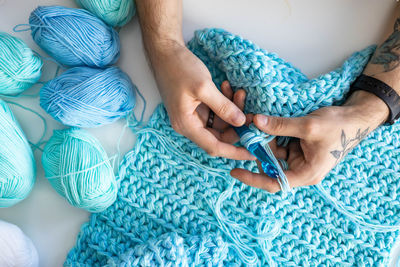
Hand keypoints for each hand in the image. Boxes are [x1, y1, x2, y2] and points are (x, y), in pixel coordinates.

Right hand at [149, 41, 253, 159]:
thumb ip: (223, 106)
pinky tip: (229, 88)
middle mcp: (188, 124)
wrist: (165, 53)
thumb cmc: (178, 68)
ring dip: (232, 111)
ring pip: (220, 123)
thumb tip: (241, 122)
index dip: (235, 152)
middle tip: (251, 112)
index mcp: (186, 125)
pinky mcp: (196, 107)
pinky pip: (216, 112)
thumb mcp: (203, 87)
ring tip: (239, 93)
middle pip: (219, 136)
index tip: (253, 153)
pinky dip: (225, 103)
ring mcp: (192, 116)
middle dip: (237, 125)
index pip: (214, 147)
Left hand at [231, 90, 388, 192]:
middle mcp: (300, 169)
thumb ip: (281, 125)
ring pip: (272, 154)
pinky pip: (278, 144)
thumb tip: (255, 121)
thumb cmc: (339, 127)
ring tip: (251, 127)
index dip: (253, 179)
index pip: (274, 182)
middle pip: (270, 167)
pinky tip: (263, 125)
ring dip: (262, 142)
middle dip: (256, 152)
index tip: (234, 171)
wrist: (354, 118)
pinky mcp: (297, 148)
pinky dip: (270, 136)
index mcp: (306, 174)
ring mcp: (298, 158)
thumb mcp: (309, 126)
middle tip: (243, 137)